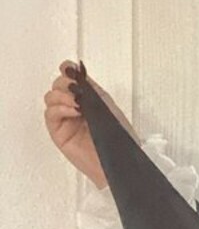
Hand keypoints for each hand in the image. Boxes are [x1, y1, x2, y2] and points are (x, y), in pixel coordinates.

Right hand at [43, 61, 136, 188]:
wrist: (118, 160)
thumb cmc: (119, 137)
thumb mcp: (107, 106)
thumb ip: (92, 89)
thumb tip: (78, 72)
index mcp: (87, 98)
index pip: (70, 78)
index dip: (67, 70)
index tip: (69, 68)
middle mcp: (73, 106)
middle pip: (57, 85)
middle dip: (65, 83)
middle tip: (77, 91)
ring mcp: (65, 119)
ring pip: (50, 97)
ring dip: (62, 95)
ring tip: (77, 104)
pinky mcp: (59, 132)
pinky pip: (50, 114)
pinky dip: (60, 108)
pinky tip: (73, 111)